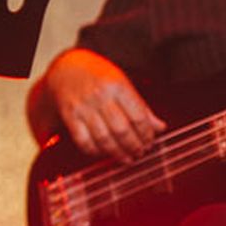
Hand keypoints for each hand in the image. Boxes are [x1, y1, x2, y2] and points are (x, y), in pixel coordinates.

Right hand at [44, 48, 164, 161]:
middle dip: (134, 147)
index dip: (146, 134)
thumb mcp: (123, 83)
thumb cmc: (98, 75)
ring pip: (103, 138)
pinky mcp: (69, 116)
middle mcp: (99, 96)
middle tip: (139, 153)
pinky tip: (104, 153)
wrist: (66, 67)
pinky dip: (95, 151)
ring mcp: (82, 107)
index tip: (149, 142)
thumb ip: (140, 106)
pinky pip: (83, 140)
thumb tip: (159, 127)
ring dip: (117, 153)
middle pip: (121, 130)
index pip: (138, 117)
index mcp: (116, 86)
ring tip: (126, 158)